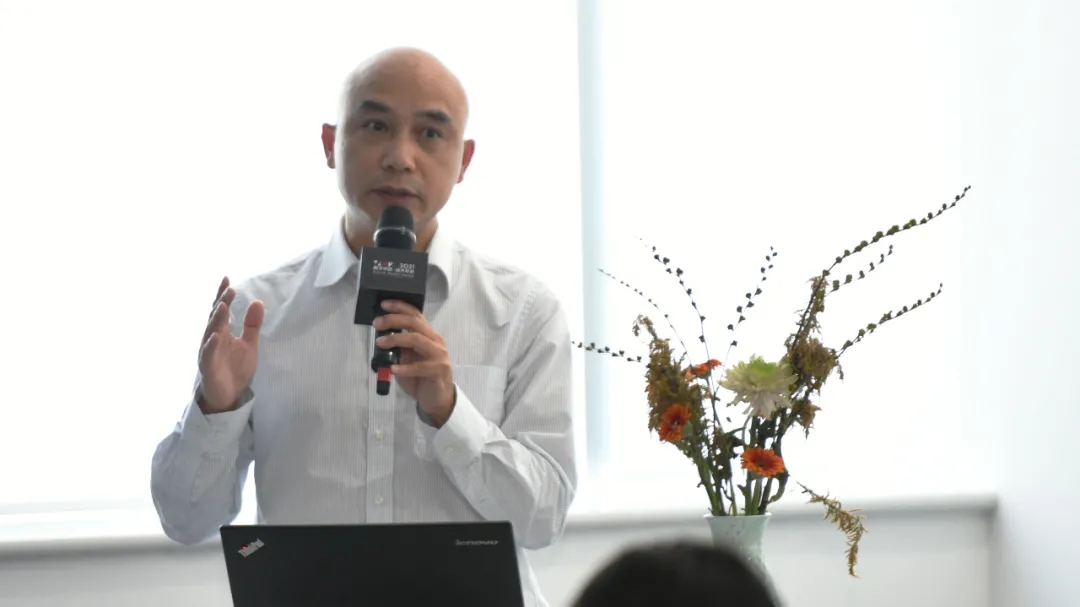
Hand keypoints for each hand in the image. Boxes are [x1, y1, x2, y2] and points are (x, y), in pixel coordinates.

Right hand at [198, 276, 263, 413]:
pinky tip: (216, 336)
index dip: (222, 295)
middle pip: (215, 318)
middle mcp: (212, 339)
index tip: (227, 279)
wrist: (230, 396)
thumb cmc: (235, 368)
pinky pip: (208, 355)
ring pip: (210, 333)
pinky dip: (211, 345)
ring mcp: (209, 352)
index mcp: (222, 332)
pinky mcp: (208, 367)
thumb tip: (257, 301)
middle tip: (228, 288)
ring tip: (223, 306)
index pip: (221, 310)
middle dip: (221, 303)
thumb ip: (252, 325)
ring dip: (216, 320)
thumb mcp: (249, 344)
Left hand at [373, 300, 454, 425]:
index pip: (415, 315)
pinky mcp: (439, 370)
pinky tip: (393, 369)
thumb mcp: (407, 359)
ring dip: (396, 339)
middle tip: (377, 323)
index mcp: (428, 335)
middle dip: (394, 320)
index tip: (383, 304)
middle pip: (415, 323)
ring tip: (380, 343)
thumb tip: (381, 337)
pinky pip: (420, 366)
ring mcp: (439, 355)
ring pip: (417, 339)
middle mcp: (435, 341)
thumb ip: (399, 348)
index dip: (400, 307)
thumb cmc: (420, 378)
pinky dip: (405, 367)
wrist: (437, 400)